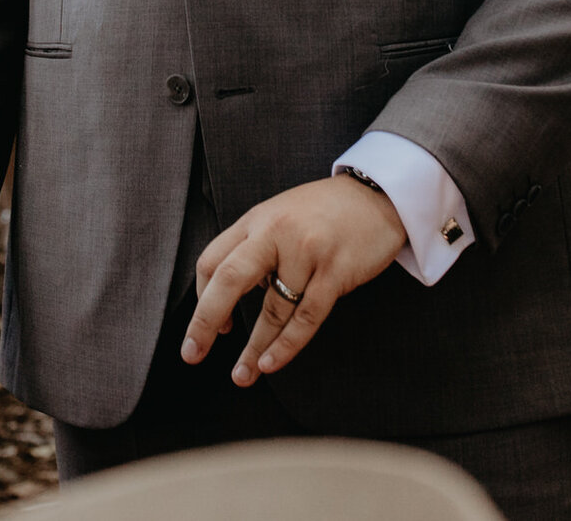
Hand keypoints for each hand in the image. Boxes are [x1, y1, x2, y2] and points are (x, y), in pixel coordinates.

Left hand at [184, 175, 407, 386]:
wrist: (378, 195)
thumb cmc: (325, 212)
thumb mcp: (280, 217)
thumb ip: (255, 250)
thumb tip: (234, 299)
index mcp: (256, 220)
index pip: (212, 261)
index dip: (203, 298)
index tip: (208, 327)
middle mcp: (276, 232)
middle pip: (228, 279)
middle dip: (204, 321)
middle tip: (192, 354)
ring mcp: (306, 251)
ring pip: (272, 309)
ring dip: (254, 348)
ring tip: (242, 376)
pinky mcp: (335, 271)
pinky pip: (305, 316)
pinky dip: (286, 345)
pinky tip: (270, 363)